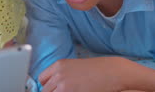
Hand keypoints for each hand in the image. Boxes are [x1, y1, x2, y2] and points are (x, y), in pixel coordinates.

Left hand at [39, 57, 154, 91]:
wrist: (113, 72)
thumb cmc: (97, 69)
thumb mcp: (74, 67)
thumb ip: (61, 74)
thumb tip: (54, 85)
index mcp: (58, 65)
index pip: (42, 79)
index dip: (47, 86)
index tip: (51, 89)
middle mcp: (59, 75)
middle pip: (45, 90)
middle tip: (65, 91)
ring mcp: (65, 87)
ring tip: (73, 91)